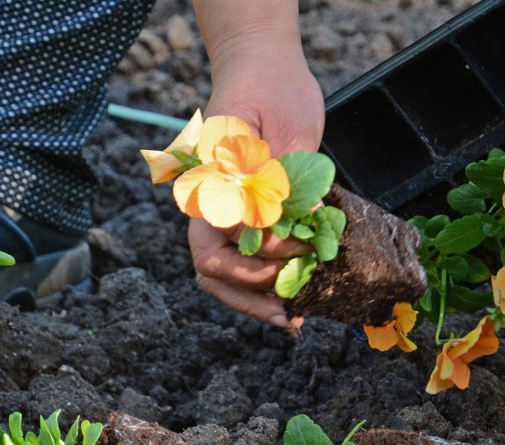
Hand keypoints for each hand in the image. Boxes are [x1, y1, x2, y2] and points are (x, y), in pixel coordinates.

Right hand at [187, 3, 324, 325]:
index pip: (215, 244)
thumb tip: (288, 233)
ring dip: (255, 300)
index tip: (296, 255)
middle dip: (250, 298)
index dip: (252, 263)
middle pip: (211, 270)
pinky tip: (295, 296)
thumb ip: (281, 182)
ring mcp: (223, 213)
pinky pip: (244, 258)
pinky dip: (265, 283)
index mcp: (208, 186)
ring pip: (222, 274)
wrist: (262, 67)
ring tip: (294, 318)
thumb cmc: (270, 88)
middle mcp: (208, 205)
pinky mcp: (244, 214)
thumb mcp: (282, 129)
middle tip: (291, 316)